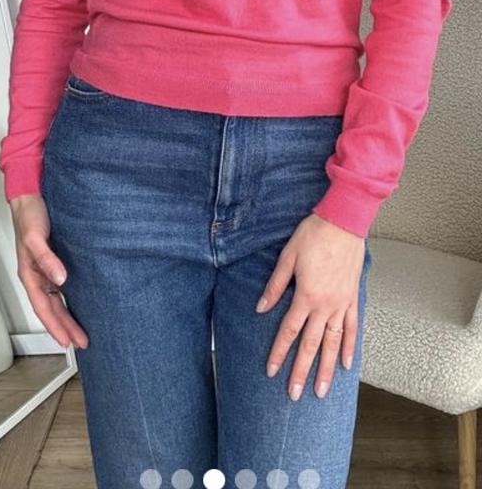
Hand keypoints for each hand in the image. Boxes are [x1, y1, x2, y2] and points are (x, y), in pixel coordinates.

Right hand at [10, 194, 88, 349]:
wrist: (32, 199)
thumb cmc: (29, 218)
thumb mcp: (35, 238)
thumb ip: (47, 258)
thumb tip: (61, 279)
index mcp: (31, 275)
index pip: (44, 308)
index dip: (56, 326)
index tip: (68, 341)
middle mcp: (39, 276)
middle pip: (52, 309)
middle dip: (66, 328)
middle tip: (82, 342)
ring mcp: (47, 271)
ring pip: (58, 301)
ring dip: (68, 317)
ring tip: (82, 332)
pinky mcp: (56, 263)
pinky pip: (62, 289)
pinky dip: (71, 300)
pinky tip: (81, 305)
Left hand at [255, 212, 364, 400]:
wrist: (344, 221)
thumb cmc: (314, 235)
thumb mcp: (287, 257)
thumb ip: (276, 285)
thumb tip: (261, 308)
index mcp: (306, 296)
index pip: (289, 331)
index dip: (279, 353)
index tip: (272, 372)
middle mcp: (325, 305)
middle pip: (311, 344)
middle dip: (301, 370)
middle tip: (295, 395)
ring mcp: (342, 303)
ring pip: (334, 343)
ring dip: (328, 368)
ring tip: (322, 390)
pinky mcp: (353, 297)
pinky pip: (353, 327)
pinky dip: (351, 347)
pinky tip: (348, 364)